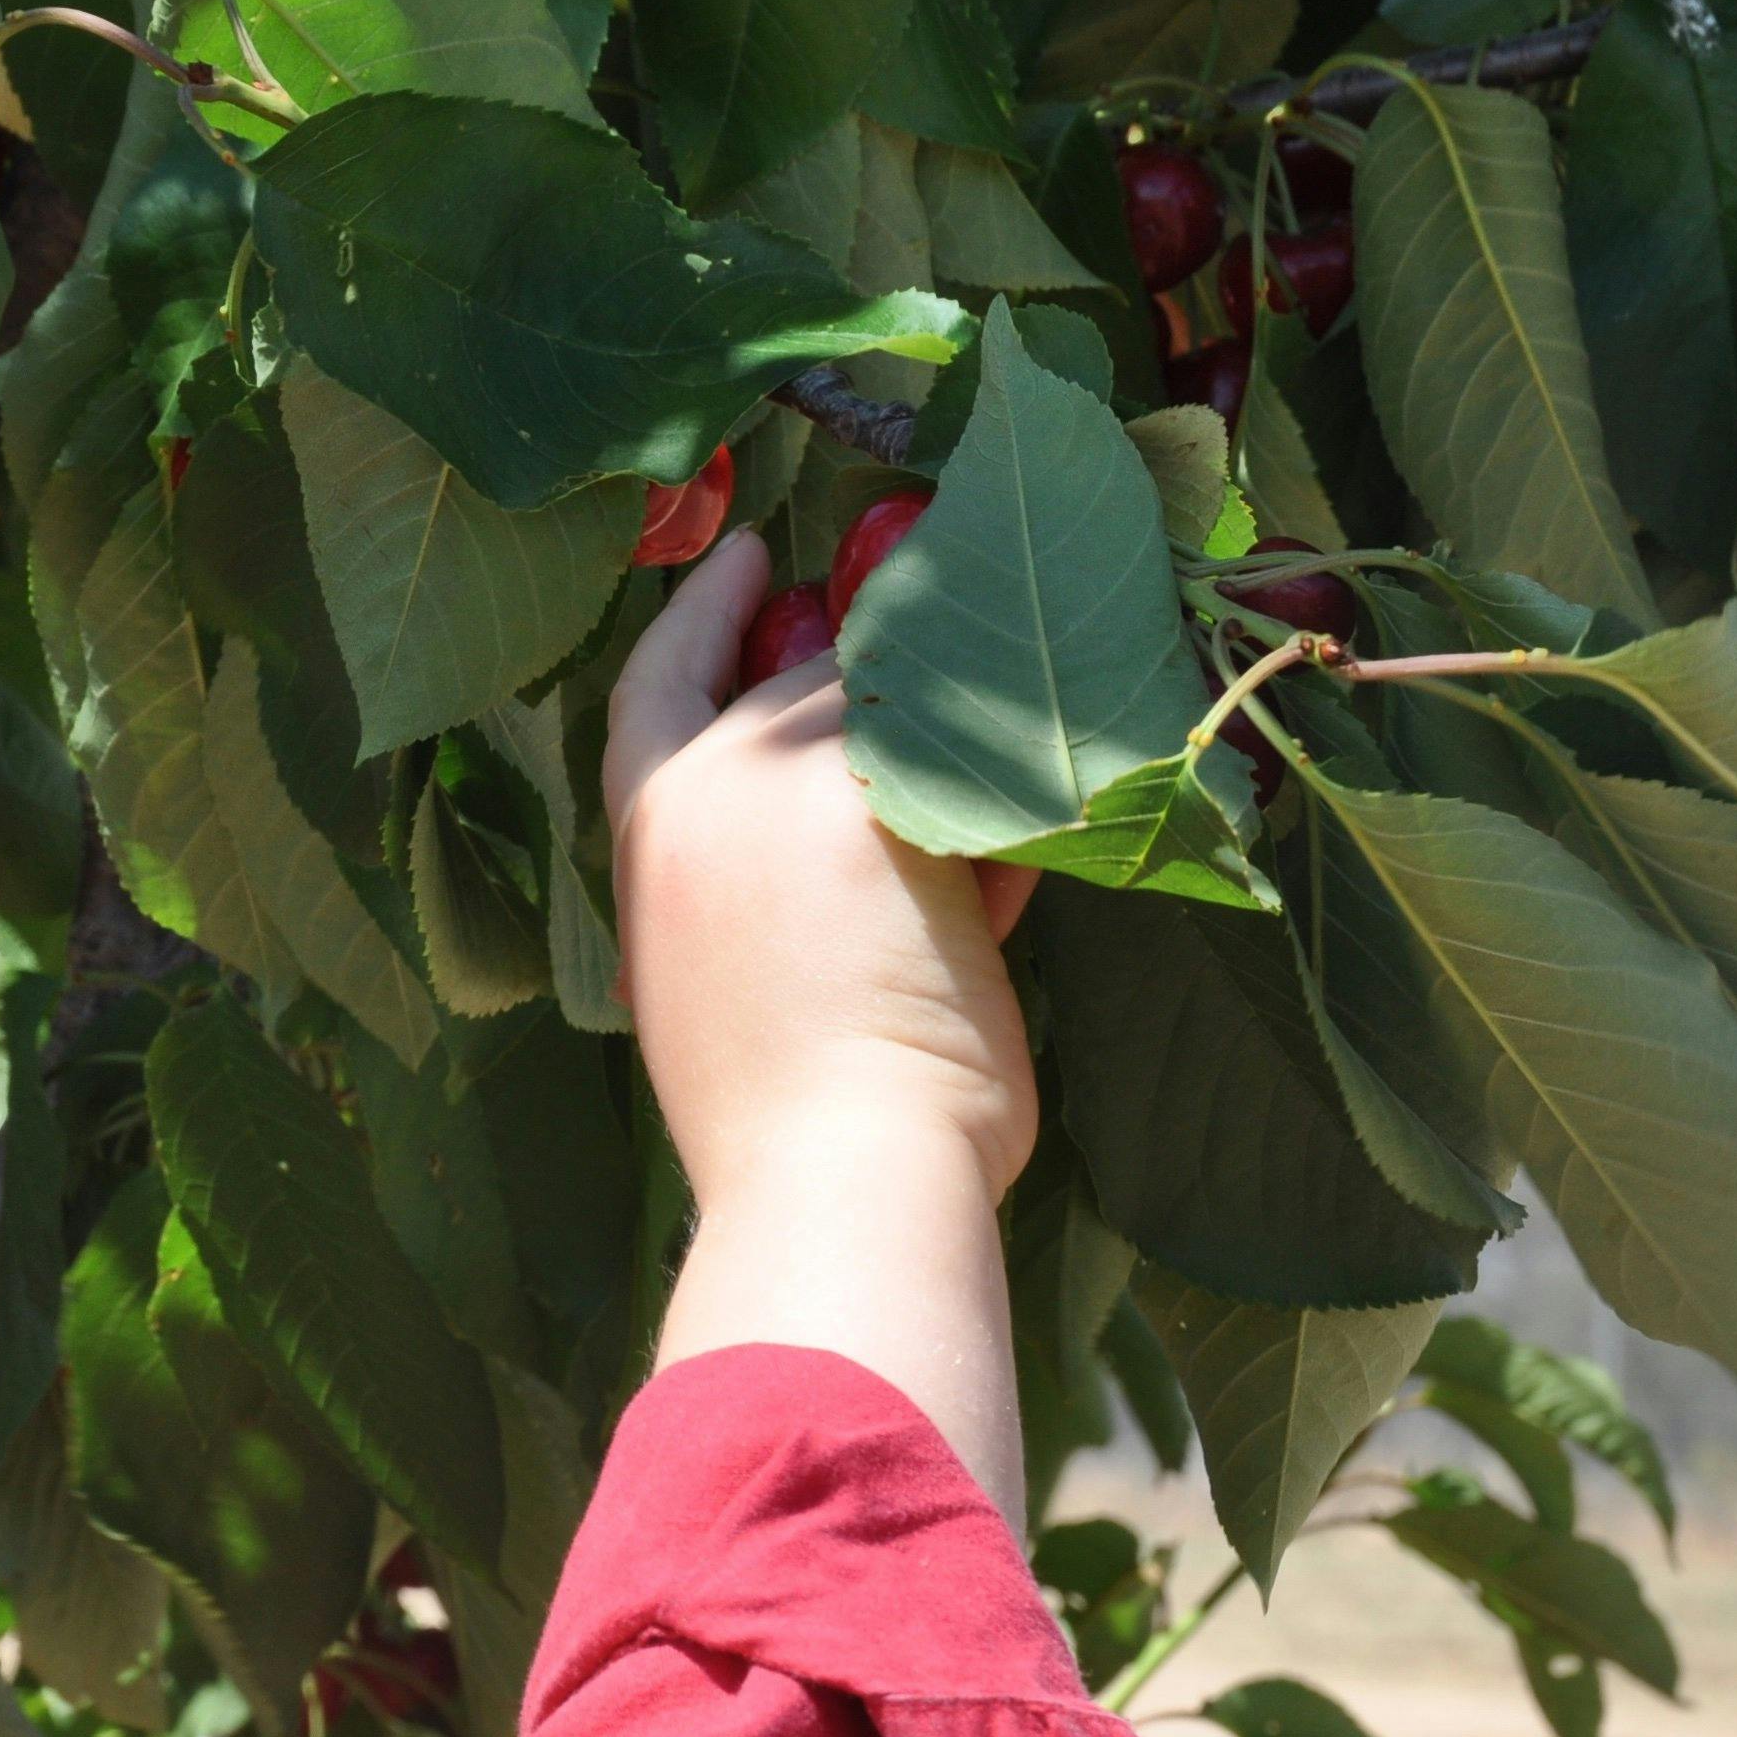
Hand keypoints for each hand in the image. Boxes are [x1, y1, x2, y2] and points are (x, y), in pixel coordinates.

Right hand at [603, 533, 1041, 1509]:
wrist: (835, 1177)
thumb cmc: (795, 1127)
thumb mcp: (729, 986)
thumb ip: (766, 887)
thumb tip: (862, 837)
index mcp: (647, 846)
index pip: (653, 685)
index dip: (704, 616)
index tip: (751, 559)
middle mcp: (702, 794)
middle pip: (793, 685)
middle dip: (878, 681)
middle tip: (961, 662)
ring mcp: (792, 786)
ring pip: (898, 702)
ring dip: (969, 723)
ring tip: (1043, 717)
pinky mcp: (895, 800)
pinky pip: (980, 738)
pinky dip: (1031, 758)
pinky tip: (1089, 739)